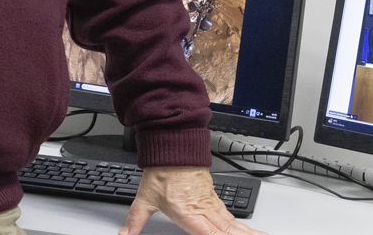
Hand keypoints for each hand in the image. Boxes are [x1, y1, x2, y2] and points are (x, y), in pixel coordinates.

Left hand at [118, 167, 267, 234]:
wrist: (173, 146)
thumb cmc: (161, 171)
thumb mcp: (144, 199)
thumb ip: (135, 221)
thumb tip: (123, 233)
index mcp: (189, 214)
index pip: (211, 234)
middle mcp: (204, 210)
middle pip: (229, 231)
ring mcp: (211, 204)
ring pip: (233, 224)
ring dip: (249, 232)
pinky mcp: (214, 198)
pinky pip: (231, 216)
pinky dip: (242, 226)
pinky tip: (249, 231)